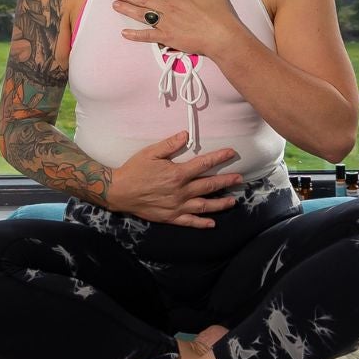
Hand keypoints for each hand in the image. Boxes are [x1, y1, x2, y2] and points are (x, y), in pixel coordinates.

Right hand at [106, 131, 242, 227]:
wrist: (119, 191)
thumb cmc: (134, 170)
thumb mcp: (151, 152)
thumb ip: (170, 144)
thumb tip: (186, 135)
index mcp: (178, 174)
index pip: (204, 164)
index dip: (220, 157)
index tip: (232, 153)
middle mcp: (181, 191)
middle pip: (209, 186)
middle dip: (226, 181)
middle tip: (239, 179)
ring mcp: (177, 206)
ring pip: (204, 206)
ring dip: (220, 203)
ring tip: (233, 201)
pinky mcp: (170, 217)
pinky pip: (190, 222)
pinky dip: (202, 223)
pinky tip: (212, 223)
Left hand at [112, 0, 246, 58]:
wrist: (221, 36)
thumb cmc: (219, 15)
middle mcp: (170, 7)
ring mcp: (167, 23)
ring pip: (143, 15)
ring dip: (128, 10)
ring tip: (115, 5)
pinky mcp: (168, 38)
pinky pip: (148, 36)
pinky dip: (136, 35)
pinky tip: (124, 33)